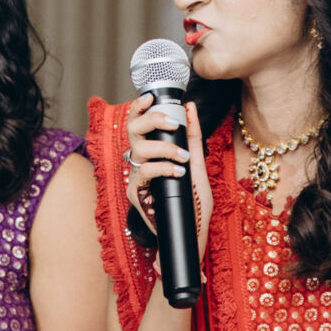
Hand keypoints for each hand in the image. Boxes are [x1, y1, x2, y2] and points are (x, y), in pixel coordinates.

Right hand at [124, 94, 211, 267]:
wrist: (190, 234)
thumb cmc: (193, 202)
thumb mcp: (197, 164)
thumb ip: (193, 137)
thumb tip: (190, 107)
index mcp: (151, 152)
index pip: (138, 123)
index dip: (139, 107)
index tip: (151, 96)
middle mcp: (140, 162)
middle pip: (133, 130)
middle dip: (151, 120)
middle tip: (172, 123)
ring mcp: (137, 178)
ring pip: (139, 149)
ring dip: (163, 148)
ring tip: (182, 156)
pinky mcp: (137, 194)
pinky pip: (145, 172)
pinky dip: (163, 168)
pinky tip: (178, 171)